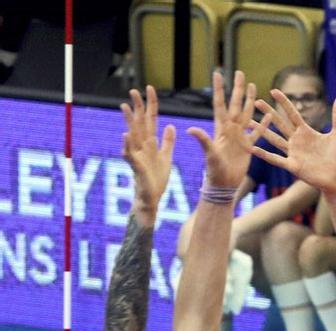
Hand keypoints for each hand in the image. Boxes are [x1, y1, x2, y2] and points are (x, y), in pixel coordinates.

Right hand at [121, 85, 175, 218]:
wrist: (152, 198)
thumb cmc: (157, 179)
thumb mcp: (166, 157)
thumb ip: (167, 142)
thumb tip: (171, 125)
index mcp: (151, 143)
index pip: (151, 119)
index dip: (151, 104)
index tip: (150, 88)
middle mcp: (142, 146)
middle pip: (140, 123)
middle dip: (137, 107)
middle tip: (133, 90)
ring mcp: (138, 156)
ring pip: (132, 135)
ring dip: (129, 121)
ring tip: (125, 106)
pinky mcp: (137, 167)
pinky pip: (130, 154)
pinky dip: (127, 145)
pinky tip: (125, 135)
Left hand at [187, 70, 264, 187]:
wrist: (224, 185)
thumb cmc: (214, 171)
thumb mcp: (209, 155)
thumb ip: (202, 140)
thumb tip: (190, 129)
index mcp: (221, 129)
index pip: (220, 104)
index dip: (219, 89)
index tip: (218, 73)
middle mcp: (230, 130)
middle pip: (235, 104)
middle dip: (238, 88)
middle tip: (240, 72)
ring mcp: (239, 137)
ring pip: (246, 114)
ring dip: (249, 101)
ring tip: (253, 86)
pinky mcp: (248, 147)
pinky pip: (257, 133)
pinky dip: (263, 124)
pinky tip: (268, 114)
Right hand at [250, 92, 335, 195]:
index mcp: (306, 132)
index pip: (292, 113)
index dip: (283, 102)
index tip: (273, 90)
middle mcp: (297, 141)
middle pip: (279, 123)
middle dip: (268, 112)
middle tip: (255, 101)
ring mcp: (293, 153)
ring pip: (274, 139)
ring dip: (262, 131)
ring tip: (249, 123)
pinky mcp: (293, 166)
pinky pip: (276, 159)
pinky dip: (264, 154)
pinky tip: (253, 147)